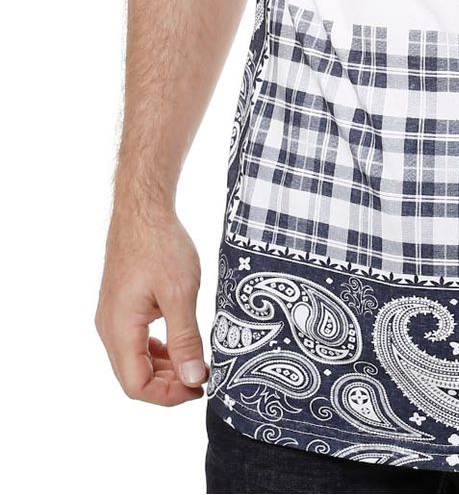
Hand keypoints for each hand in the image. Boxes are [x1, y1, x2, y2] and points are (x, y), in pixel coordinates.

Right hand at [95, 203, 208, 404]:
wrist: (144, 209)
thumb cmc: (161, 245)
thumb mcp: (181, 293)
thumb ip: (186, 339)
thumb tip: (193, 379)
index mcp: (119, 329)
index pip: (136, 385)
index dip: (168, 396)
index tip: (199, 387)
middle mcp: (109, 328)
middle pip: (133, 377)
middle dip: (168, 384)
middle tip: (202, 377)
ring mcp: (113, 316)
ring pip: (134, 360)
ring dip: (164, 368)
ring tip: (195, 362)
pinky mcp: (121, 306)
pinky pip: (135, 341)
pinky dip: (157, 349)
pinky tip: (180, 342)